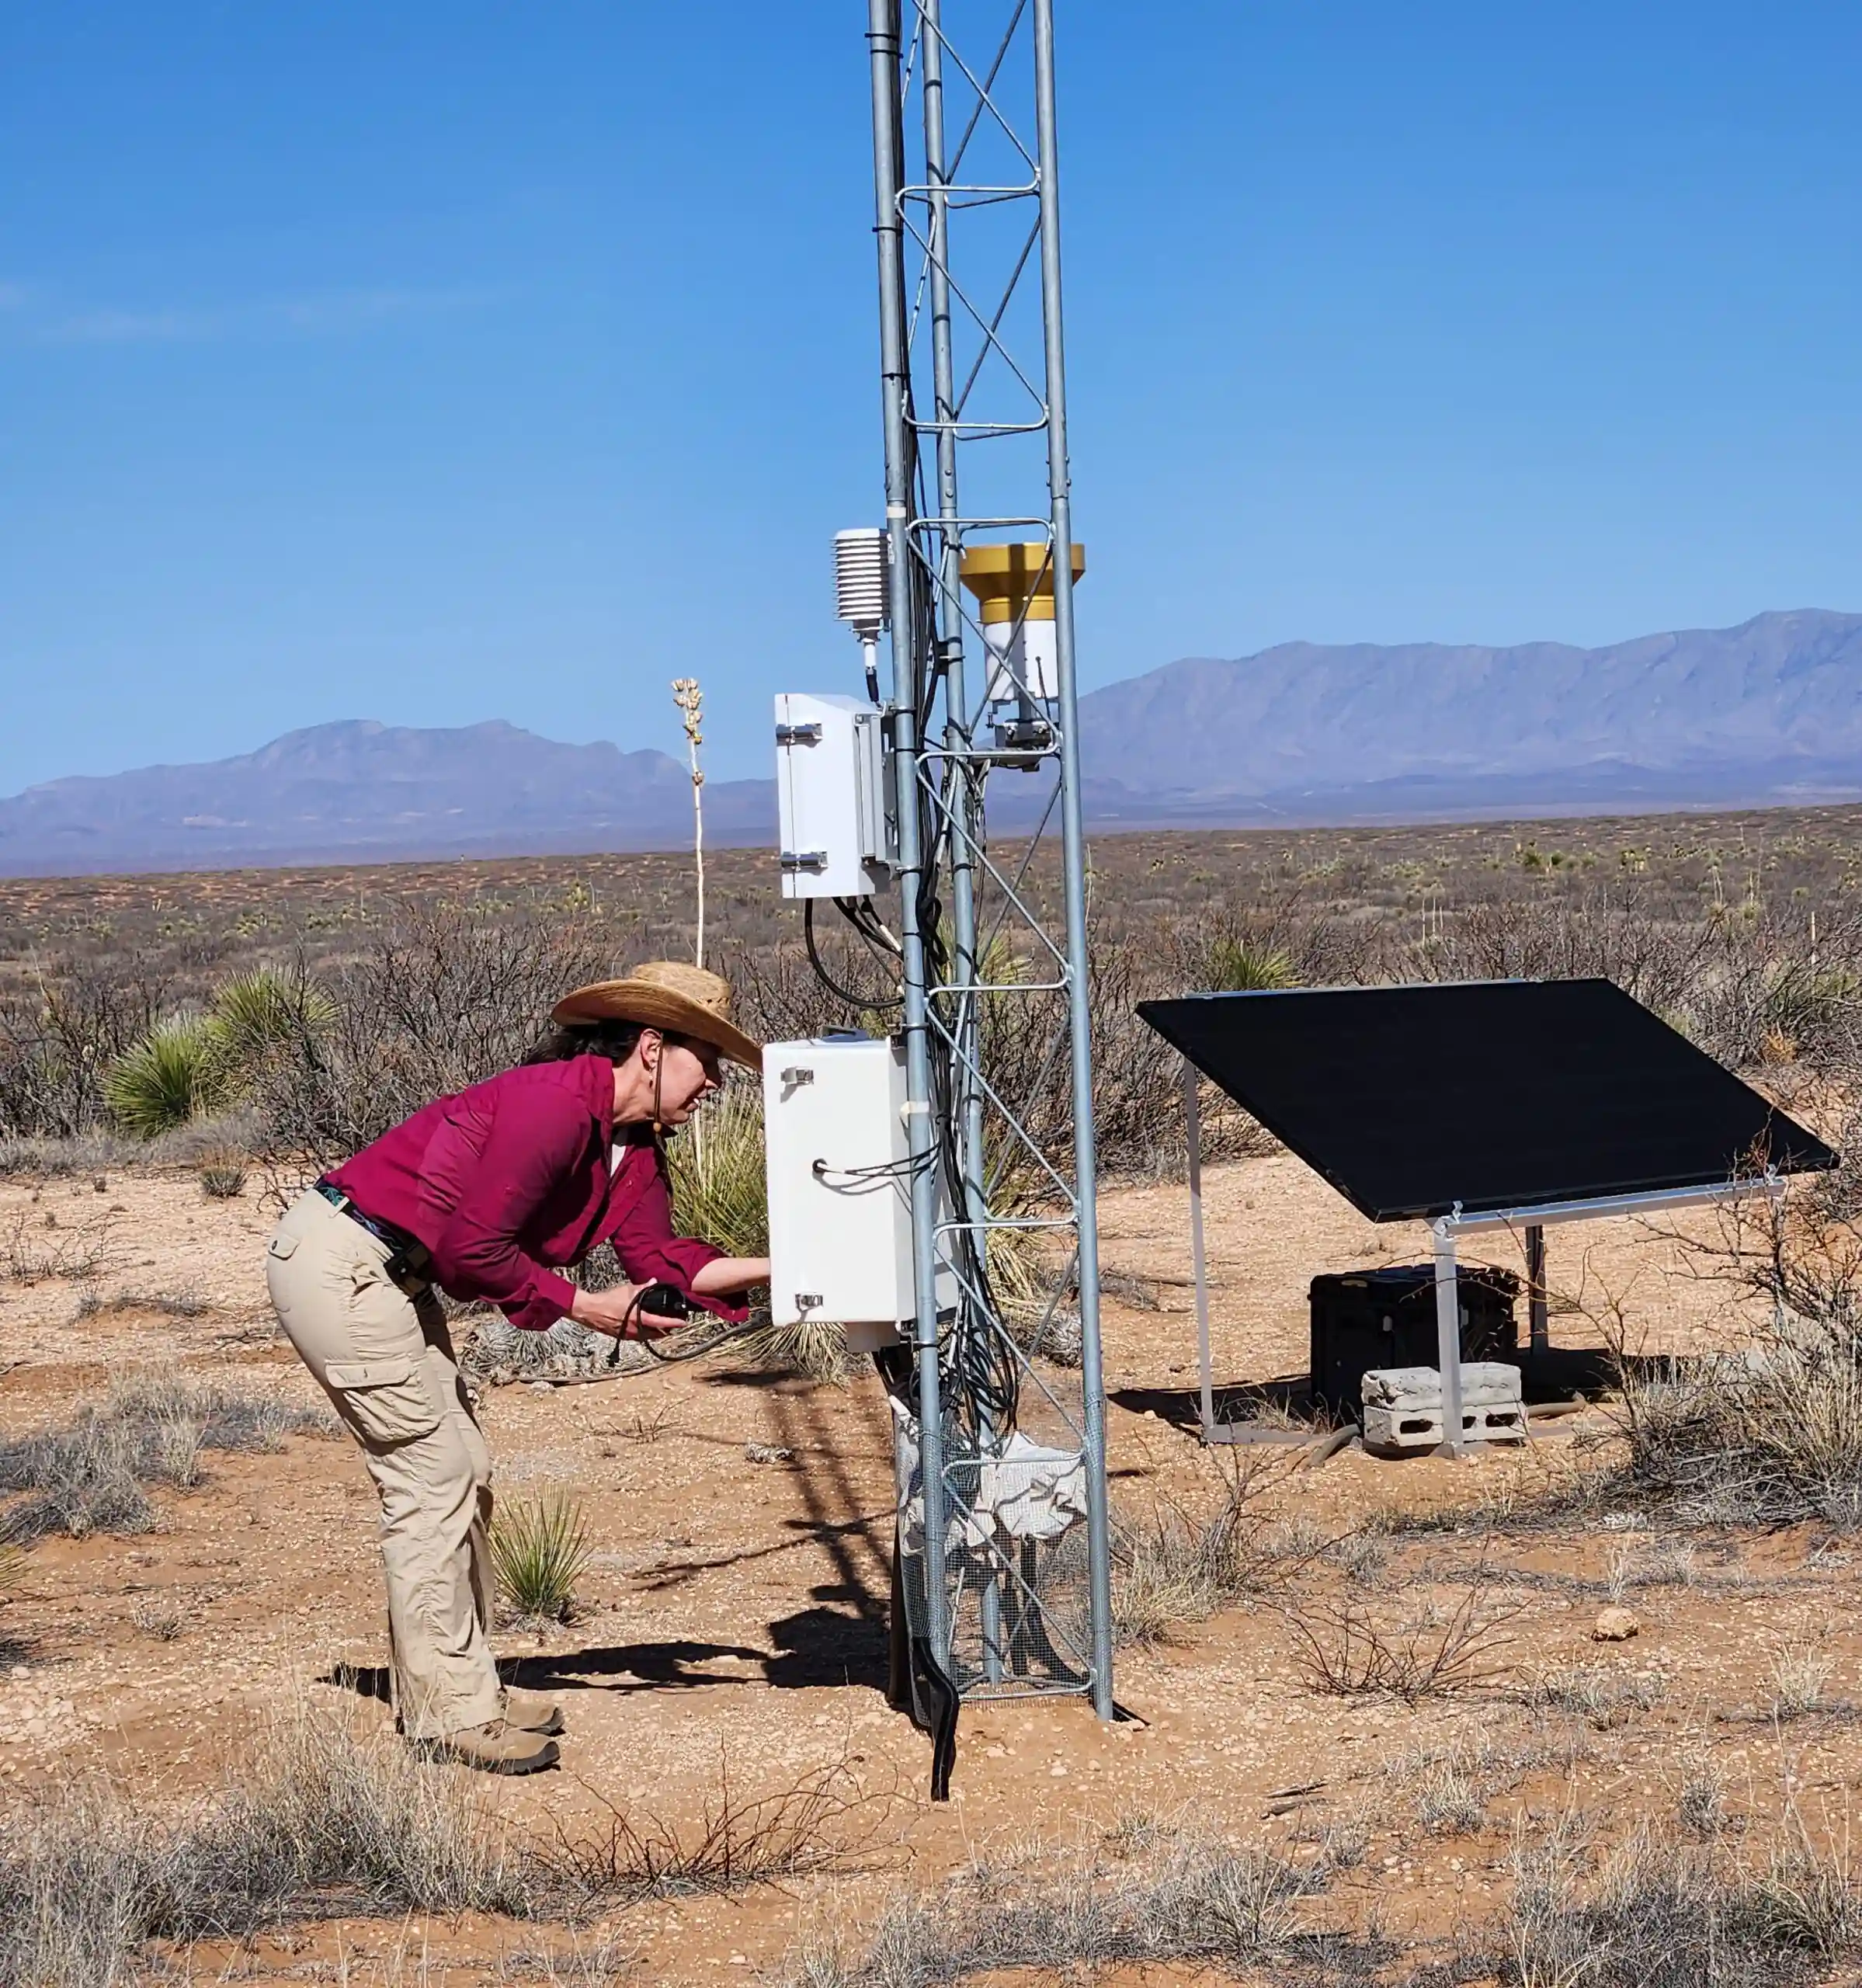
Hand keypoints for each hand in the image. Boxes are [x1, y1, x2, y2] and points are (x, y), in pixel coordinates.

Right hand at [570, 1282, 687, 1339]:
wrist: (589, 1310)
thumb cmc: (607, 1299)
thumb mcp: (627, 1290)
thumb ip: (643, 1288)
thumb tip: (654, 1281)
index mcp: (638, 1318)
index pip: (661, 1323)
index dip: (674, 1323)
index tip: (683, 1322)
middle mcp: (634, 1329)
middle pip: (656, 1333)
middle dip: (666, 1330)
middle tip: (674, 1324)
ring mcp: (627, 1335)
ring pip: (647, 1337)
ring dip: (656, 1333)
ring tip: (663, 1327)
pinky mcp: (621, 1336)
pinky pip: (638, 1337)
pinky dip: (645, 1334)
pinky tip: (646, 1328)